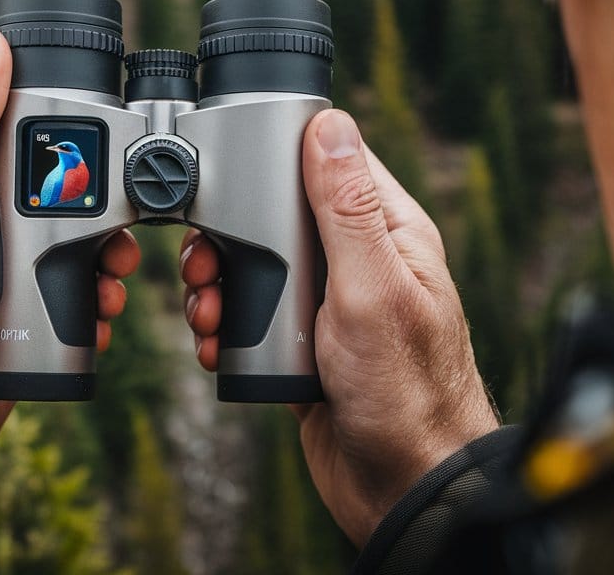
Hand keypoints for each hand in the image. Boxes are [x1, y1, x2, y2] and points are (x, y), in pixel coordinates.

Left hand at [0, 29, 140, 463]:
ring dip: (105, 254)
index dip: (62, 132)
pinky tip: (100, 304)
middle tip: (116, 227)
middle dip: (98, 205)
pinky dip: (97, 294)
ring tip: (112, 274)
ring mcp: (2, 261)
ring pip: (77, 237)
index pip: (16, 129)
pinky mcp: (25, 302)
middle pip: (61, 184)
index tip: (97, 146)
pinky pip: (76, 285)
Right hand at [182, 109, 497, 544]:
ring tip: (205, 310)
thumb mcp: (372, 288)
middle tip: (204, 264)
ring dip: (220, 285)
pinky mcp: (304, 348)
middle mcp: (360, 263)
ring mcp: (330, 307)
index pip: (331, 164)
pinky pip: (253, 319)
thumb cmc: (409, 394)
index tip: (233, 174)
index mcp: (390, 234)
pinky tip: (214, 343)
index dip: (278, 160)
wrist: (403, 487)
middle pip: (278, 216)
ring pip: (258, 268)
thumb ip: (347, 209)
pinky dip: (225, 327)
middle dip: (231, 235)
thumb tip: (331, 126)